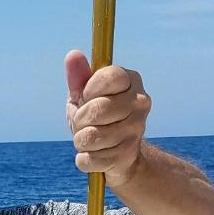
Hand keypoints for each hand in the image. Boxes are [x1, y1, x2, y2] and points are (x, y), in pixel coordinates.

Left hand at [65, 49, 151, 187]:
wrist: (119, 154)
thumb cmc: (98, 117)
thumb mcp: (85, 95)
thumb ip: (79, 77)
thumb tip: (73, 55)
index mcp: (131, 80)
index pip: (110, 77)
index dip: (90, 89)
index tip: (87, 96)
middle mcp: (140, 103)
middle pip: (98, 109)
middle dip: (80, 119)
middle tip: (83, 123)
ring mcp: (137, 130)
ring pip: (92, 136)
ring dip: (80, 140)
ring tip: (87, 139)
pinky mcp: (128, 155)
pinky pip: (91, 158)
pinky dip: (84, 159)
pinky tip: (92, 154)